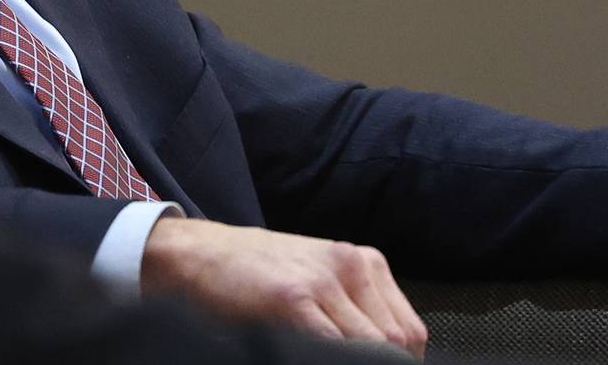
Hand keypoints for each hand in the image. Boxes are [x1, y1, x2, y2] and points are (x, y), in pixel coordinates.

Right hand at [143, 217, 426, 359]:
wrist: (198, 254)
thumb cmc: (255, 272)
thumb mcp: (317, 277)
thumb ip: (355, 309)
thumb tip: (387, 356)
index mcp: (362, 261)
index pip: (410, 332)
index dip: (400, 363)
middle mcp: (350, 265)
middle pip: (397, 343)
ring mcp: (323, 281)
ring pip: (373, 349)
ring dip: (357, 364)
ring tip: (321, 357)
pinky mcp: (294, 299)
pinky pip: (335, 349)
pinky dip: (331, 361)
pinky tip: (305, 356)